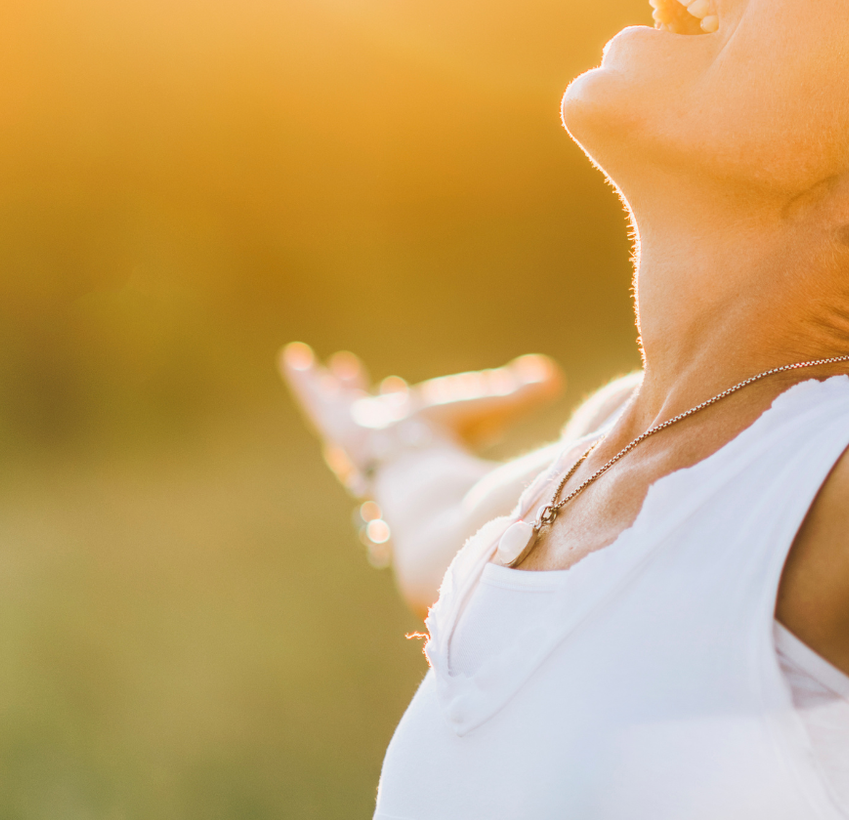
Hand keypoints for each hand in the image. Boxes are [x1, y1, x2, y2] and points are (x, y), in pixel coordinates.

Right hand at [280, 344, 563, 490]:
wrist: (428, 489)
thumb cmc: (464, 451)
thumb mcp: (494, 408)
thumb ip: (520, 393)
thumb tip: (555, 379)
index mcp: (433, 449)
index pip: (430, 430)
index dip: (427, 417)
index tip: (414, 402)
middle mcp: (398, 451)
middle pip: (382, 423)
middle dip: (371, 401)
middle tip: (359, 377)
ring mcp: (367, 445)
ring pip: (348, 415)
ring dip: (340, 393)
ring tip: (332, 369)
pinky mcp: (343, 434)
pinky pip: (321, 405)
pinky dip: (308, 383)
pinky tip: (293, 359)